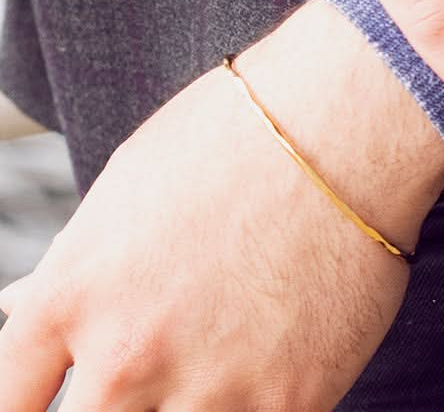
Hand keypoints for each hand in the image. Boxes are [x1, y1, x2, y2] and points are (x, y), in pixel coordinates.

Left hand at [0, 0, 443, 410]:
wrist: (348, 122)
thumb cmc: (239, 133)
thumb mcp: (129, 186)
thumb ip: (73, 266)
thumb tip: (20, 307)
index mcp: (71, 297)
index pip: (8, 401)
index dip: (30, 404)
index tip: (63, 390)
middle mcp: (125, 356)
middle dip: (121, 396)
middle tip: (166, 352)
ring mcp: (208, 387)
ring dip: (194, 400)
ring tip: (231, 338)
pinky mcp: (289, 402)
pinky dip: (261, 398)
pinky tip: (281, 348)